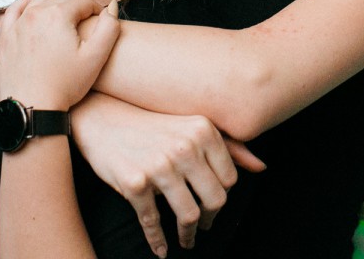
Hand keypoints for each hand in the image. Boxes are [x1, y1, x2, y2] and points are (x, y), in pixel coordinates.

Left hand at [0, 0, 118, 110]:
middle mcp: (35, 13)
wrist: (32, 107)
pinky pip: (15, 9)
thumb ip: (109, 28)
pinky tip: (34, 11)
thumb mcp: (96, 57)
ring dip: (54, 3)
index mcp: (58, 15)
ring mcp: (17, 23)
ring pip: (40, 0)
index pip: (83, 2)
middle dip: (77, 6)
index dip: (95, 10)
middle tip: (85, 22)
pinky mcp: (6, 35)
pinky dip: (27, 5)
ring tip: (64, 17)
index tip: (99, 22)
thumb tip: (111, 5)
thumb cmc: (65, 85)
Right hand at [71, 93, 265, 254]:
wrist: (102, 117)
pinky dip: (158, 241)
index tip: (211, 204)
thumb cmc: (151, 123)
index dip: (221, 196)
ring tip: (185, 239)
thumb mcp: (191, 126)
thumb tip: (261, 167)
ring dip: (188, 235)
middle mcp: (185, 147)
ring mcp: (159, 165)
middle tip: (201, 226)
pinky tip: (161, 248)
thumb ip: (228, 146)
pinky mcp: (135, 182)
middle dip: (209, 220)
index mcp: (203, 130)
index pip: (229, 179)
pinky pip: (152, 222)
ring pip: (188, 215)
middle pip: (214, 200)